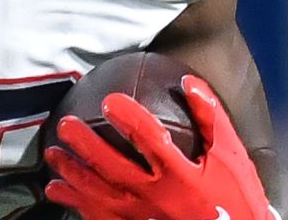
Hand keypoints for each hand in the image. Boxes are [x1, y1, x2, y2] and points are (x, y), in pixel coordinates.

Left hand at [44, 75, 271, 219]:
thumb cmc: (236, 198)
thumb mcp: (231, 156)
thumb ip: (211, 118)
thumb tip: (189, 82)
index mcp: (181, 175)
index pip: (149, 141)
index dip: (127, 118)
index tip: (107, 101)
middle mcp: (157, 198)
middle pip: (113, 169)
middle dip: (85, 147)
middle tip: (64, 126)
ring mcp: (142, 218)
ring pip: (100, 196)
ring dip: (73, 176)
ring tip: (52, 157)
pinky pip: (101, 219)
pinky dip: (79, 206)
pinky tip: (62, 193)